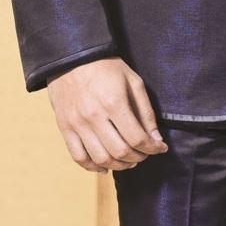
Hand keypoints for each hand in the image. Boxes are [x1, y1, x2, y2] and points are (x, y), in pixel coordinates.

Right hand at [47, 57, 168, 172]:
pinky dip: (93, 167)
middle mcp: (94, 116)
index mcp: (114, 102)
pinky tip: (105, 166)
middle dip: (138, 157)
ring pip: (100, 158)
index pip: (137, 138)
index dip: (152, 148)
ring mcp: (77, 124)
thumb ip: (145, 111)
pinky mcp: (65, 128)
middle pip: (120, 151)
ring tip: (129, 160)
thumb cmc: (107, 67)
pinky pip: (78, 157)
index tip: (160, 148)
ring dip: (119, 165)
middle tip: (145, 154)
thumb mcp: (133, 81)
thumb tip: (156, 138)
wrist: (72, 58)